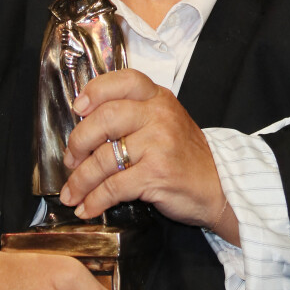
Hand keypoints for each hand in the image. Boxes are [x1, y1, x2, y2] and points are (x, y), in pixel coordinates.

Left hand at [60, 69, 235, 238]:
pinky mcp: (157, 173)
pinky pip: (114, 186)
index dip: (95, 91)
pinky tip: (87, 207)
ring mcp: (159, 144)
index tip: (77, 108)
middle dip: (78, 142)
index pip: (122, 81)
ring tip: (71, 193)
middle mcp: (159, 115)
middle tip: (70, 160)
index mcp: (158, 98)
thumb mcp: (164, 122)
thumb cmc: (184, 155)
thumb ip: (133, 114)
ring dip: (80, 180)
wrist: (219, 187)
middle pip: (104, 119)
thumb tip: (84, 123)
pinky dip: (95, 200)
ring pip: (104, 158)